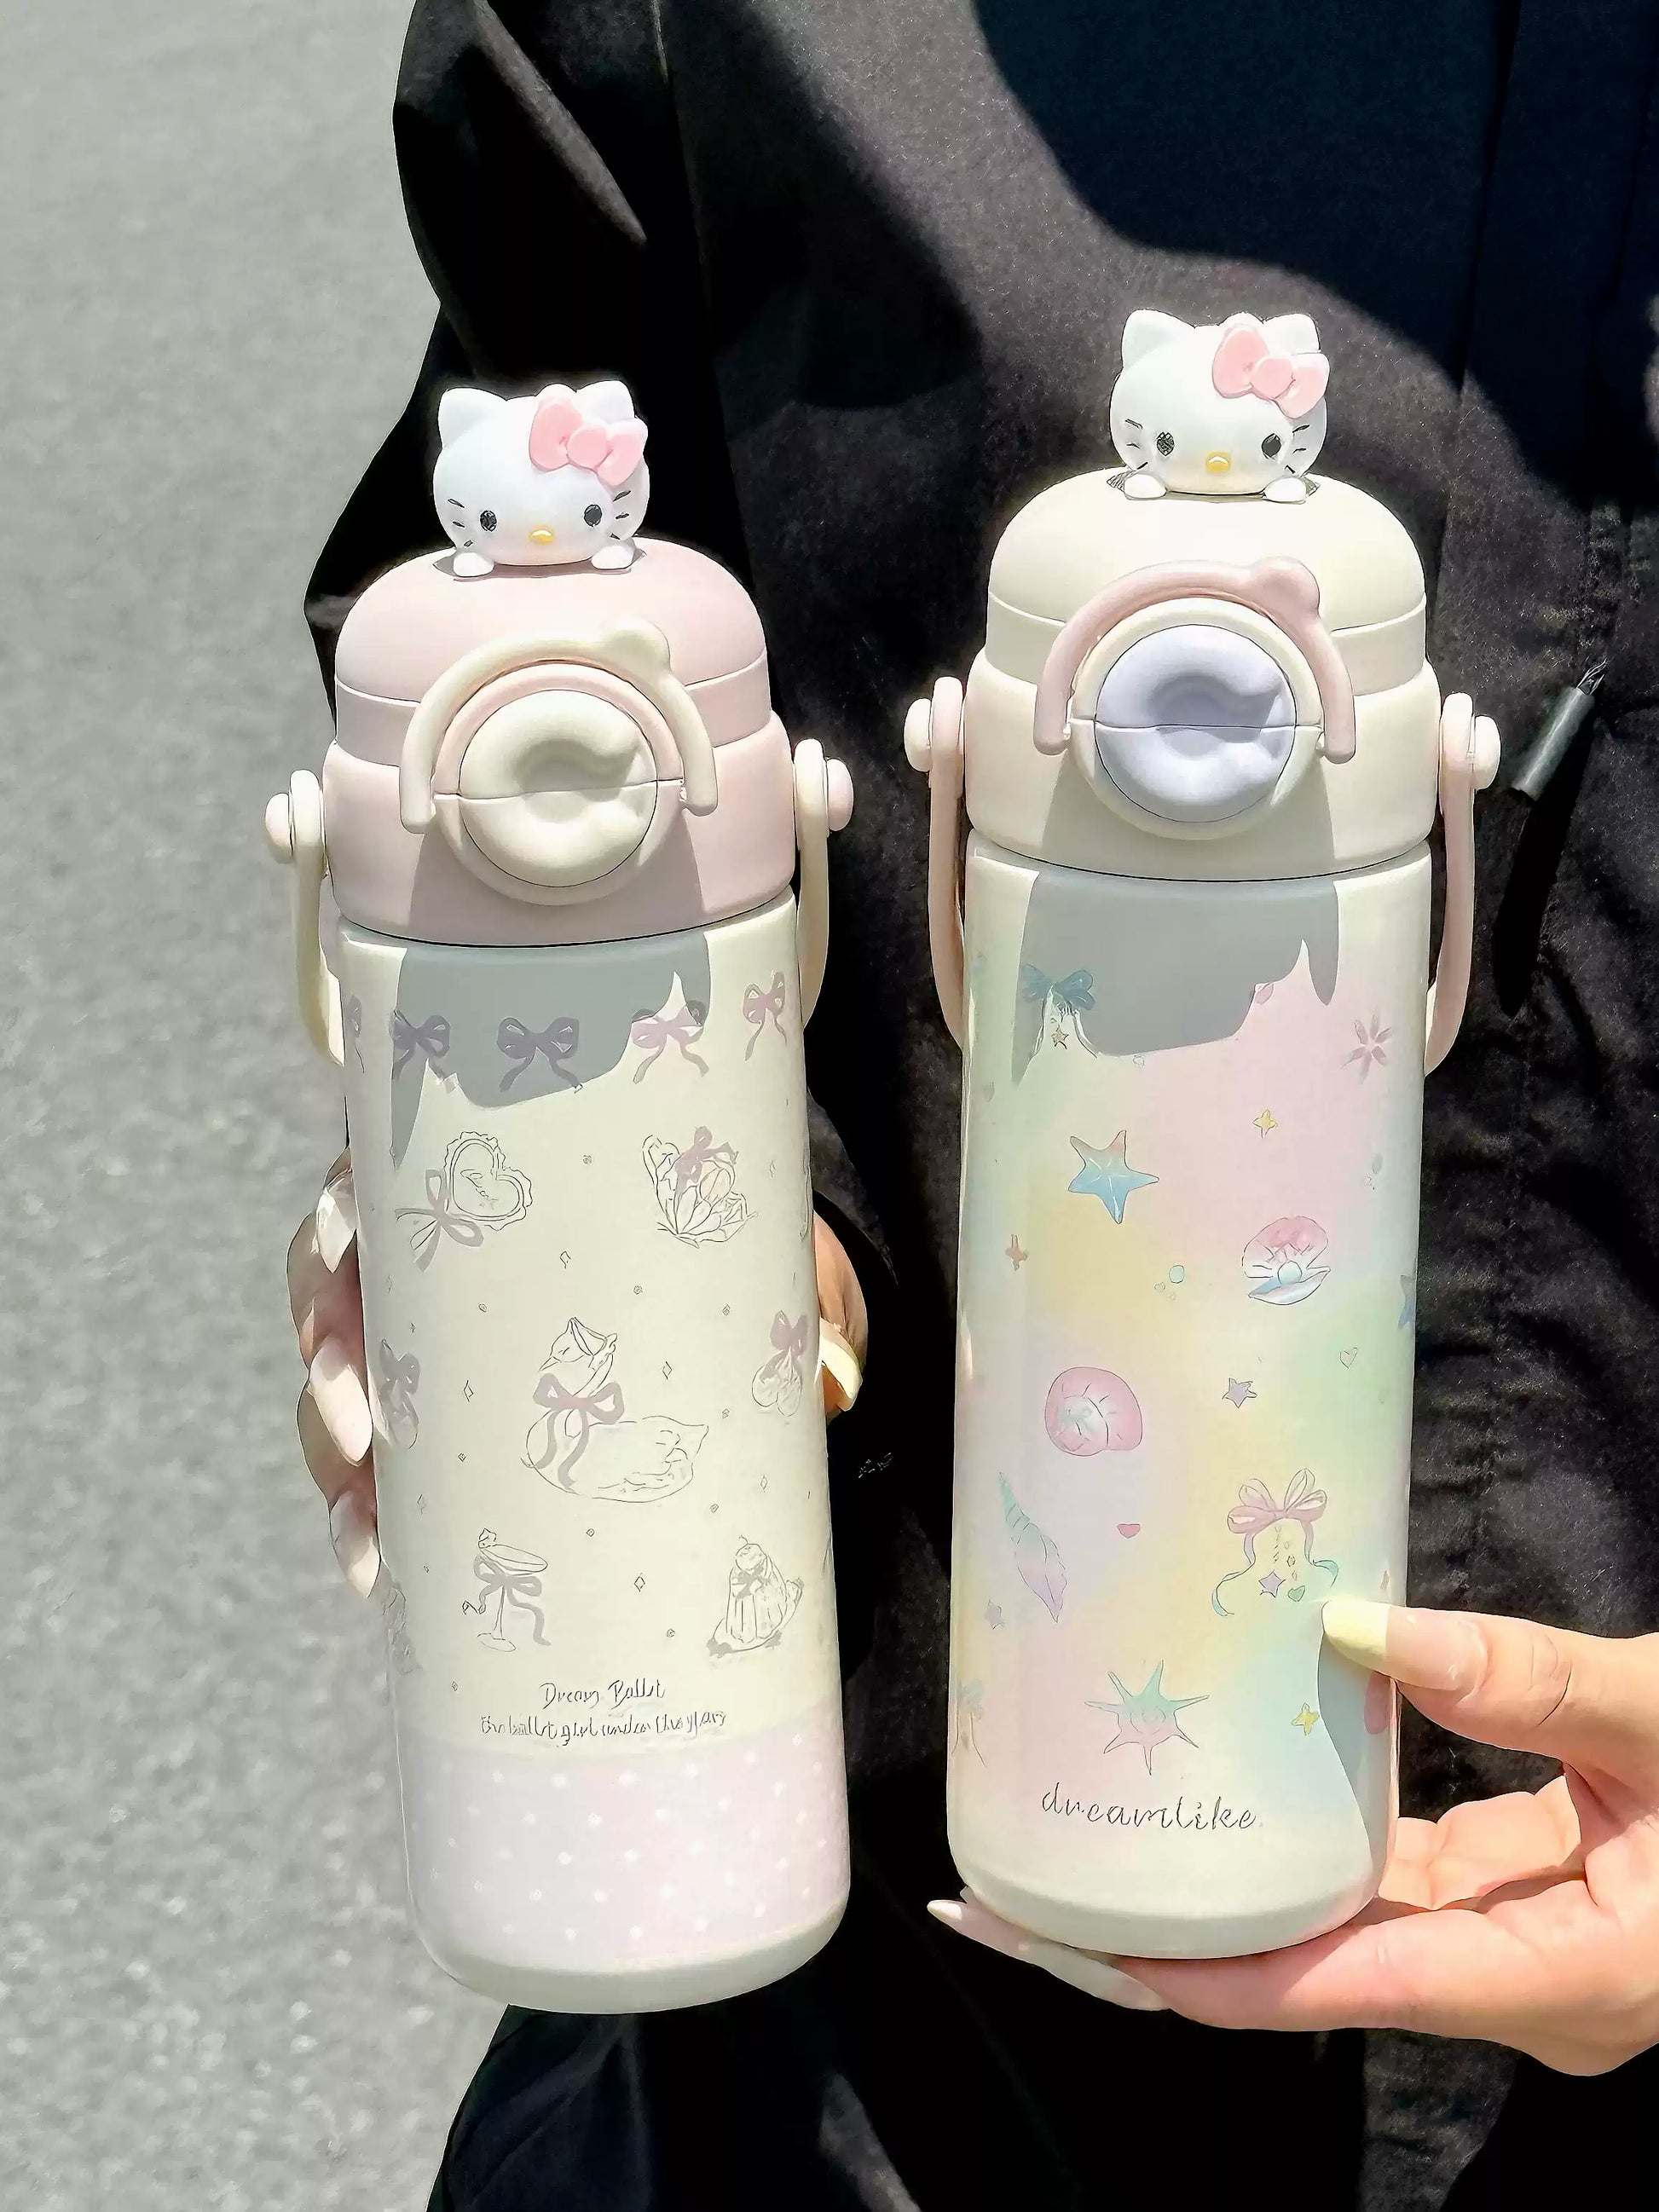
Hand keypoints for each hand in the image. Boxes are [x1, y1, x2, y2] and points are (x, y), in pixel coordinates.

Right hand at [287, 1152, 868, 1592]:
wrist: (727, 1292)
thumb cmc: (713, 1249)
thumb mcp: (731, 1250)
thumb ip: (758, 1289)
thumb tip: (826, 1371)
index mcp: (483, 1182)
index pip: (375, 1178)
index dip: (341, 1216)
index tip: (346, 1247)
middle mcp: (430, 1254)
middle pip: (332, 1288)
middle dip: (325, 1354)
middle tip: (360, 1422)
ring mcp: (419, 1338)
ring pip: (336, 1386)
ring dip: (333, 1457)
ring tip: (367, 1533)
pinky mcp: (431, 1416)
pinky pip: (369, 1462)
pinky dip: (364, 1515)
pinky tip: (380, 1568)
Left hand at [932, 1600, 1658, 2073]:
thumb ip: (1529, 1678)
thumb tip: (1351, 1624)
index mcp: (1557, 1971)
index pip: (1339, 1983)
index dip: (1195, 1970)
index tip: (1067, 1939)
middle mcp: (1512, 1982)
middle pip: (1305, 1971)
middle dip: (1159, 1941)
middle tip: (1011, 1887)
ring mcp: (1506, 1945)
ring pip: (1332, 1928)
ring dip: (1215, 1891)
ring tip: (1083, 1835)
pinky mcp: (1506, 1895)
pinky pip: (1376, 1881)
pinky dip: (1296, 1844)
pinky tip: (1222, 1792)